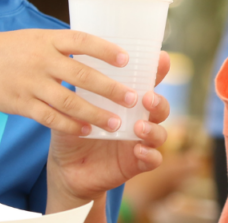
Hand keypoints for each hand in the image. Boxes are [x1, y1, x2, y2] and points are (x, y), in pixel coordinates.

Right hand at [0, 30, 137, 134]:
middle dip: (109, 89)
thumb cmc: (7, 49)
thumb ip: (61, 46)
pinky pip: (49, 118)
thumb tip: (97, 51)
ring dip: (94, 114)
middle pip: (81, 76)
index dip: (105, 50)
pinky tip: (85, 131)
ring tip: (114, 123)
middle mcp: (40, 60)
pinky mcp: (19, 104)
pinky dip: (68, 125)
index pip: (82, 41)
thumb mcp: (34, 37)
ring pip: (68, 102)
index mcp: (46, 40)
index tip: (126, 59)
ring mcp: (29, 83)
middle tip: (131, 98)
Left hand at [45, 52, 171, 216]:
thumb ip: (81, 91)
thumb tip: (74, 60)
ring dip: (153, 129)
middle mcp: (138, 120)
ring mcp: (140, 142)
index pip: (147, 84)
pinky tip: (138, 150)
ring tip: (139, 127)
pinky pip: (154, 159)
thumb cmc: (72, 132)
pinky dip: (150, 155)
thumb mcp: (74, 109)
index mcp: (127, 102)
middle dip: (159, 101)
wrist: (66, 168)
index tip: (161, 59)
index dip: (158, 71)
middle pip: (160, 107)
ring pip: (161, 133)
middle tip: (147, 98)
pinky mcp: (137, 163)